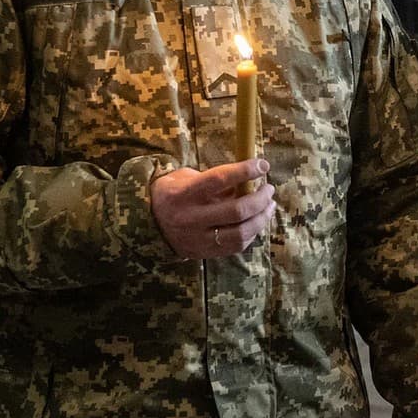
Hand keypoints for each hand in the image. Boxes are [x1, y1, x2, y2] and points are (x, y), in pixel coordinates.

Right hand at [151, 161, 274, 259]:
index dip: (244, 171)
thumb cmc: (173, 193)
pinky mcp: (204, 253)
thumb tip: (248, 179)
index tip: (262, 165)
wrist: (148, 224)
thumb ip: (215, 178)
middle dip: (260, 198)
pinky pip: (237, 246)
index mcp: (183, 194)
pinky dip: (252, 233)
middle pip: (236, 210)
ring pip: (240, 232)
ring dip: (262, 218)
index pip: (219, 179)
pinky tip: (257, 221)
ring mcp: (198, 239)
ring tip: (269, 205)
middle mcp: (190, 218)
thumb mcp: (186, 178)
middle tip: (269, 189)